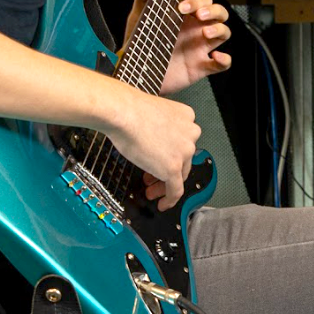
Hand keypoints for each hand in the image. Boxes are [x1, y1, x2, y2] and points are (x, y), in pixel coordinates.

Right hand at [105, 81, 202, 209]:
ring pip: (180, 174)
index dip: (170, 153)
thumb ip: (159, 128)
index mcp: (186, 116)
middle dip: (167, 170)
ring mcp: (184, 151)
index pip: (183, 140)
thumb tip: (151, 142)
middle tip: (153, 179)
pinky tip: (162, 204)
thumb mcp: (152, 114)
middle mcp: (191, 133)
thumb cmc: (128, 110)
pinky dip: (169, 199)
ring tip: (151, 191)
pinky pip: (176, 190)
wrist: (122, 112)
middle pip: (183, 159)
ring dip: (166, 185)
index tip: (158, 159)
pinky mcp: (174, 168)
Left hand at [123, 0, 232, 94]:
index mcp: (185, 17)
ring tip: (205, 32)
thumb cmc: (140, 44)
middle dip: (213, 11)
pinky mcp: (202, 67)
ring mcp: (200, 48)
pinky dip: (224, 59)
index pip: (203, 1)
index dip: (197, 1)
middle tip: (199, 15)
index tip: (182, 6)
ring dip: (219, 30)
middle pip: (219, 13)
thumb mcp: (139, 18)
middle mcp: (196, 30)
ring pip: (224, 32)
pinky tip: (215, 56)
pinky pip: (223, 63)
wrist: (136, 72)